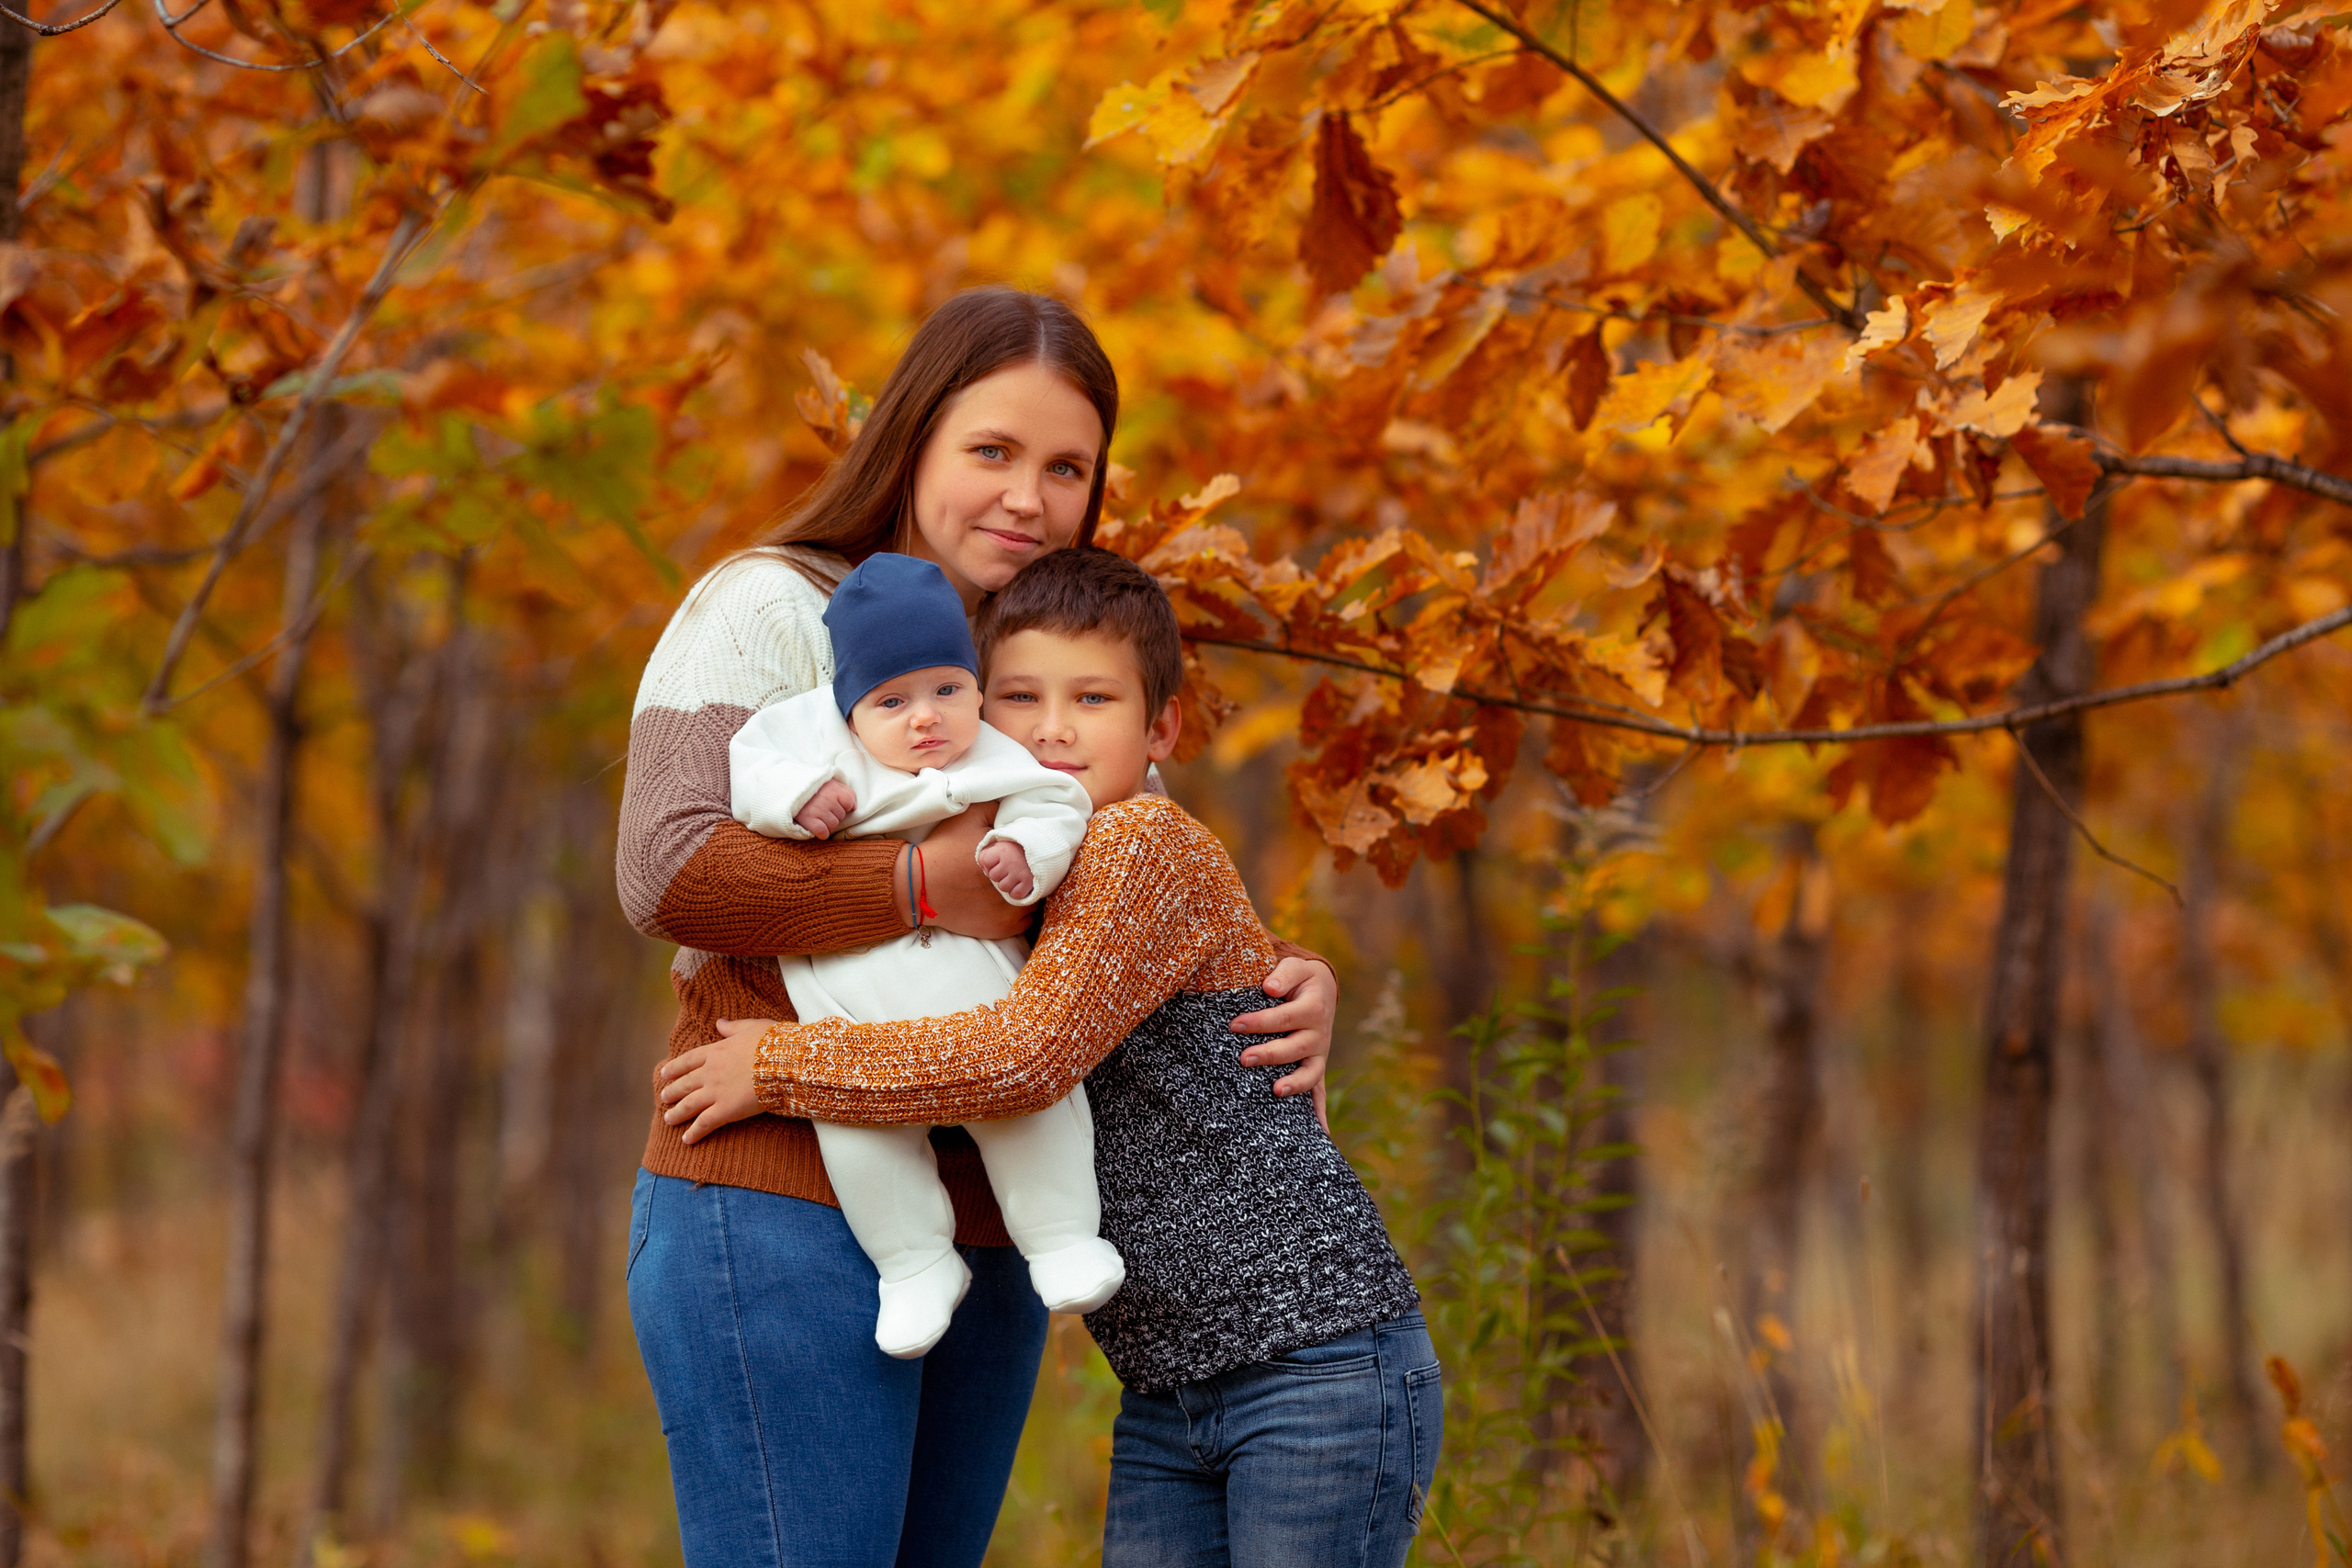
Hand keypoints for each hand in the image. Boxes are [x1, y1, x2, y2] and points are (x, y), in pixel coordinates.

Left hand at [655, 1017, 771, 1143]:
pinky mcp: (725, 1110)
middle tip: (664, 1098)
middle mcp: (710, 1072)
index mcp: (716, 1051)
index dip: (674, 1068)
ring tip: (668, 1120)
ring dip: (677, 1113)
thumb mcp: (751, 1027)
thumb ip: (733, 1027)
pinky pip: (704, 1123)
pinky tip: (687, 1139)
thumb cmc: (773, 1042)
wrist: (784, 1062)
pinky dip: (694, 1132)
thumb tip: (719, 1023)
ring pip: (689, 1105)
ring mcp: (716, 1092)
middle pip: (684, 1084)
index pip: (688, 1060)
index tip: (664, 1074)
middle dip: (672, 1092)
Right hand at [794, 779, 856, 839]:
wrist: (788, 789)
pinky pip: (823, 833)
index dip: (843, 805)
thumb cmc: (813, 787)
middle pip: (841, 816)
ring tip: (817, 816)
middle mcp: (828, 800)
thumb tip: (854, 807)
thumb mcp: (831, 782)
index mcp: (834, 789)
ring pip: (833, 826)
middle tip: (821, 808)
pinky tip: (815, 826)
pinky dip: (821, 832)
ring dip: (827, 824)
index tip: (833, 803)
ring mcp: (819, 810)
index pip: (849, 803)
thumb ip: (846, 791)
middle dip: (834, 815)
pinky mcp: (809, 820)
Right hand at [905, 804, 1028, 939]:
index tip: (1024, 852)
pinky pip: (1025, 922)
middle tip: (1020, 868)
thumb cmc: (944, 849)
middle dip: (1032, 873)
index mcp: (1014, 859)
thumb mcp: (969, 817)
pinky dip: (1020, 913)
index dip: (1034, 853)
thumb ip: (997, 809)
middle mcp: (1018, 887)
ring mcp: (1011, 912)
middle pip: (1041, 880)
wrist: (919, 885)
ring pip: (1035, 902)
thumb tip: (1016, 808)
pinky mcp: (1001, 929)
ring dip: (1028, 893)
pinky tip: (1008, 903)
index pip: (1041, 856)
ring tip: (1014, 885)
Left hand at [976, 839, 1034, 901]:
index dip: (990, 863)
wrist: (1038, 852)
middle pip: (993, 876)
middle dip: (998, 874)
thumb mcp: (997, 847)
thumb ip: (984, 856)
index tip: (999, 859)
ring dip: (1007, 883)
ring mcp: (1020, 872)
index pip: (986, 861)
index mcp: (1002, 850)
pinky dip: (1016, 891)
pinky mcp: (1028, 883)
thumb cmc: (1012, 852)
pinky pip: (1015, 894)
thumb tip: (984, 870)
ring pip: (1003, 887)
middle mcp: (1011, 861)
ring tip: (1014, 875)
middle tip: (1008, 868)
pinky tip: (1019, 883)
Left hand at [1232, 957, 1335, 1129]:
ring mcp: (1319, 1055)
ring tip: (1275, 1091)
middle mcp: (1320, 1035)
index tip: (1235, 1024)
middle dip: (1269, 1054)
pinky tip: (1320, 1135)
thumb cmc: (1299, 978)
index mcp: (1314, 1008)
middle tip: (1243, 1058)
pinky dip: (1320, 1114)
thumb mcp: (1295, 967)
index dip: (1260, 1022)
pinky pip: (1319, 1094)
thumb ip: (1283, 973)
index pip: (1285, 1017)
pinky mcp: (1316, 1067)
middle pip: (1295, 1048)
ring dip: (1294, 1085)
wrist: (1320, 988)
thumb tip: (1269, 987)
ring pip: (1310, 1074)